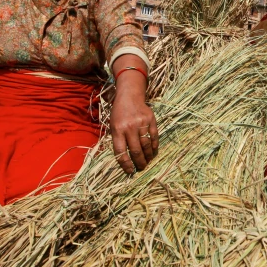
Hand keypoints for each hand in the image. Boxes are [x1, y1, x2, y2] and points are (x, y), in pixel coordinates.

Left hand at [109, 55, 157, 174]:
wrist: (130, 95)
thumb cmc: (119, 113)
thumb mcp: (113, 125)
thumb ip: (118, 140)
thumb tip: (124, 159)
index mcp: (117, 129)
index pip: (121, 151)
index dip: (125, 164)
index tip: (130, 171)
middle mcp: (129, 127)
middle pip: (135, 150)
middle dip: (139, 162)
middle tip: (141, 168)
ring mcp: (141, 123)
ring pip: (146, 145)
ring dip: (147, 156)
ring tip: (147, 162)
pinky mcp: (151, 120)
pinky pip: (154, 136)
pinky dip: (154, 146)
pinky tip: (153, 152)